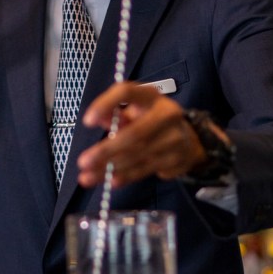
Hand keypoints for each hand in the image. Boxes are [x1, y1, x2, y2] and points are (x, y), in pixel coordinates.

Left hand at [76, 81, 207, 187]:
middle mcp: (167, 114)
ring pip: (138, 155)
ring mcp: (175, 138)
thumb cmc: (152, 121)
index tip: (87, 121)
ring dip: (110, 168)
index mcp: (151, 96)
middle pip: (134, 133)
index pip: (126, 92)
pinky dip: (126, 176)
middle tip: (83, 162)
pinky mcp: (177, 159)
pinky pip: (146, 169)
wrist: (189, 140)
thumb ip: (115, 115)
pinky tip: (111, 180)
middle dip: (106, 150)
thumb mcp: (134, 112)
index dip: (106, 104)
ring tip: (88, 177)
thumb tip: (98, 120)